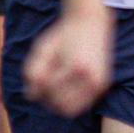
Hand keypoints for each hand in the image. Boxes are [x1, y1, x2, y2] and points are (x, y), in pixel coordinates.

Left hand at [22, 1, 113, 115]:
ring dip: (59, 103)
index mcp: (76, 66)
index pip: (49, 89)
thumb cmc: (64, 35)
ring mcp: (99, 84)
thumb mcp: (43, 48)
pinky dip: (71, 102)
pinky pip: (82, 105)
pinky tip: (65, 88)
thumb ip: (33, 71)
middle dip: (48, 98)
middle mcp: (91, 78)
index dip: (39, 87)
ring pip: (72, 109)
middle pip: (61, 104)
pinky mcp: (102, 86)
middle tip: (45, 85)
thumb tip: (30, 96)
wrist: (91, 23)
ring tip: (54, 88)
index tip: (38, 77)